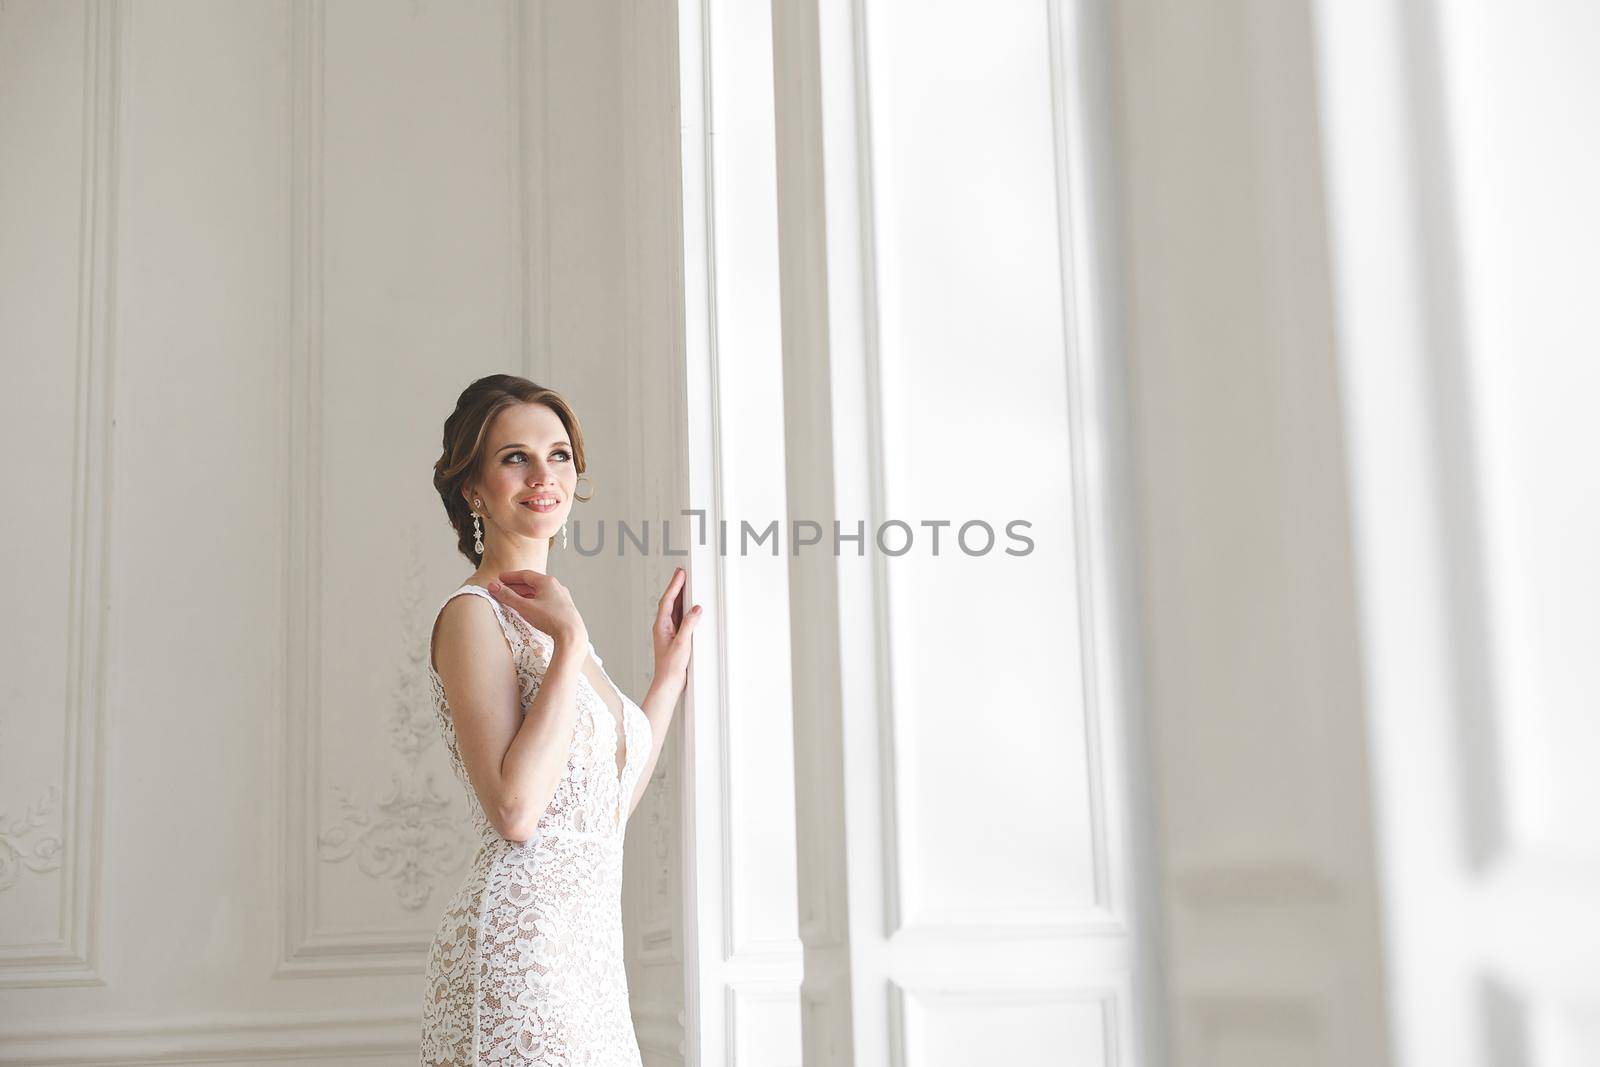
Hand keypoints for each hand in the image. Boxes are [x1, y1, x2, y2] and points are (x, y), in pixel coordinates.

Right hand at [488, 571, 587, 647]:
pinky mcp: (563, 608)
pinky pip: (545, 600)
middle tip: (502, 589)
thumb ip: (508, 596)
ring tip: (512, 599)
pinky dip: (533, 601)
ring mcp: (561, 597)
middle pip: (532, 583)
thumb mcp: (524, 607)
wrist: (572, 635)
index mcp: (547, 582)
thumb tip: (493, 587)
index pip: (525, 574)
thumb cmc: (550, 619)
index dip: (510, 576)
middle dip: (515, 586)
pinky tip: (528, 608)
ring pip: (539, 592)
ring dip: (524, 595)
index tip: (499, 578)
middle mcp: (556, 586)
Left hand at [651, 567, 701, 685]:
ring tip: (685, 584)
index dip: (674, 586)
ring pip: (674, 609)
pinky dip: (684, 609)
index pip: (667, 601)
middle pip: (669, 602)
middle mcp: (663, 627)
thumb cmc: (670, 666)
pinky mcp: (675, 637)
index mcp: (661, 626)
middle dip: (675, 587)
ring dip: (680, 596)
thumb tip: (695, 610)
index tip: (680, 575)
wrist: (668, 682)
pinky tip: (689, 606)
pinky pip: (679, 618)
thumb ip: (689, 625)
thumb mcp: (682, 643)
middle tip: (681, 573)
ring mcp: (668, 632)